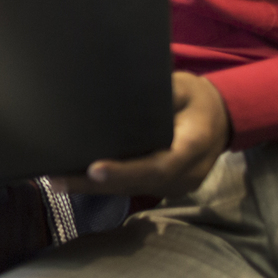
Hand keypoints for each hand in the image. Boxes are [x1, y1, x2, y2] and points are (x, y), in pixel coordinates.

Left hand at [52, 71, 231, 197]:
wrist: (220, 119)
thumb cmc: (196, 99)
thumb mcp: (182, 87)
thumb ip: (158, 94)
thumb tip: (119, 94)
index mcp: (194, 147)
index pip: (158, 166)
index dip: (125, 171)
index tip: (94, 169)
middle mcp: (187, 174)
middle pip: (137, 184)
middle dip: (95, 185)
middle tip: (57, 179)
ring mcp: (176, 185)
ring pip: (131, 190)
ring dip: (92, 188)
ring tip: (56, 180)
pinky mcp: (163, 187)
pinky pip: (132, 188)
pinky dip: (104, 185)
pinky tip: (74, 180)